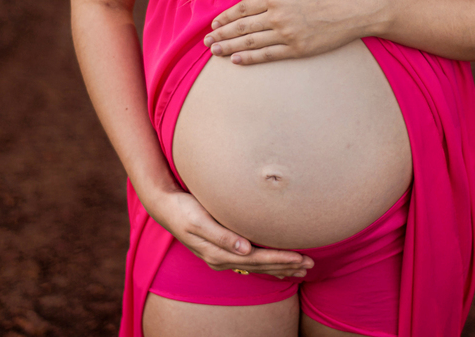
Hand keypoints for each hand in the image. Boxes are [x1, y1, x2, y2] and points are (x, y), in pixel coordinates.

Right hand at [147, 189, 312, 278]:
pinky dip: (266, 264)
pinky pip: (249, 262)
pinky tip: (277, 265)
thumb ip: (222, 235)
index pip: (257, 260)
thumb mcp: (199, 220)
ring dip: (279, 267)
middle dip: (286, 266)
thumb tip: (244, 249)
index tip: (301, 258)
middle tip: (310, 265)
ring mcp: (221, 257)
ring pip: (256, 266)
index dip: (280, 260)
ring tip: (300, 268)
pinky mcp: (221, 250)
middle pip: (260, 266)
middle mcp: (222, 258)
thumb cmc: (183, 209)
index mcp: (219, 253)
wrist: (165, 207)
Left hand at [204, 0, 388, 64]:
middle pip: (241, 27)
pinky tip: (236, 61)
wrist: (358, 7)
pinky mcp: (298, 49)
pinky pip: (268, 55)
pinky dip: (250, 59)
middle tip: (206, 41)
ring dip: (229, 48)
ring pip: (250, 43)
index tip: (214, 24)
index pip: (242, 8)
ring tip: (214, 52)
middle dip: (221, 34)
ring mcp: (287, 33)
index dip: (225, 17)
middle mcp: (277, 15)